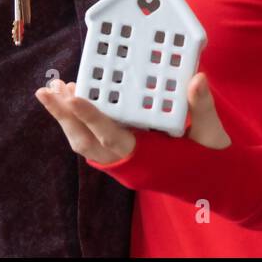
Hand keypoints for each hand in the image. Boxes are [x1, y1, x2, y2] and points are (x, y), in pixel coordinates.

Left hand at [35, 73, 230, 164]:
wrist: (214, 183)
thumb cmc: (210, 159)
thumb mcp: (210, 133)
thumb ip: (202, 107)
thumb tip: (197, 78)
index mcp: (146, 158)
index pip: (112, 136)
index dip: (91, 116)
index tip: (73, 96)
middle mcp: (128, 163)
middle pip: (86, 141)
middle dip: (65, 116)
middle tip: (47, 90)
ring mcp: (122, 162)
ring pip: (85, 142)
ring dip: (67, 119)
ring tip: (52, 92)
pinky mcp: (123, 156)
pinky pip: (93, 141)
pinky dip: (80, 122)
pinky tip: (75, 102)